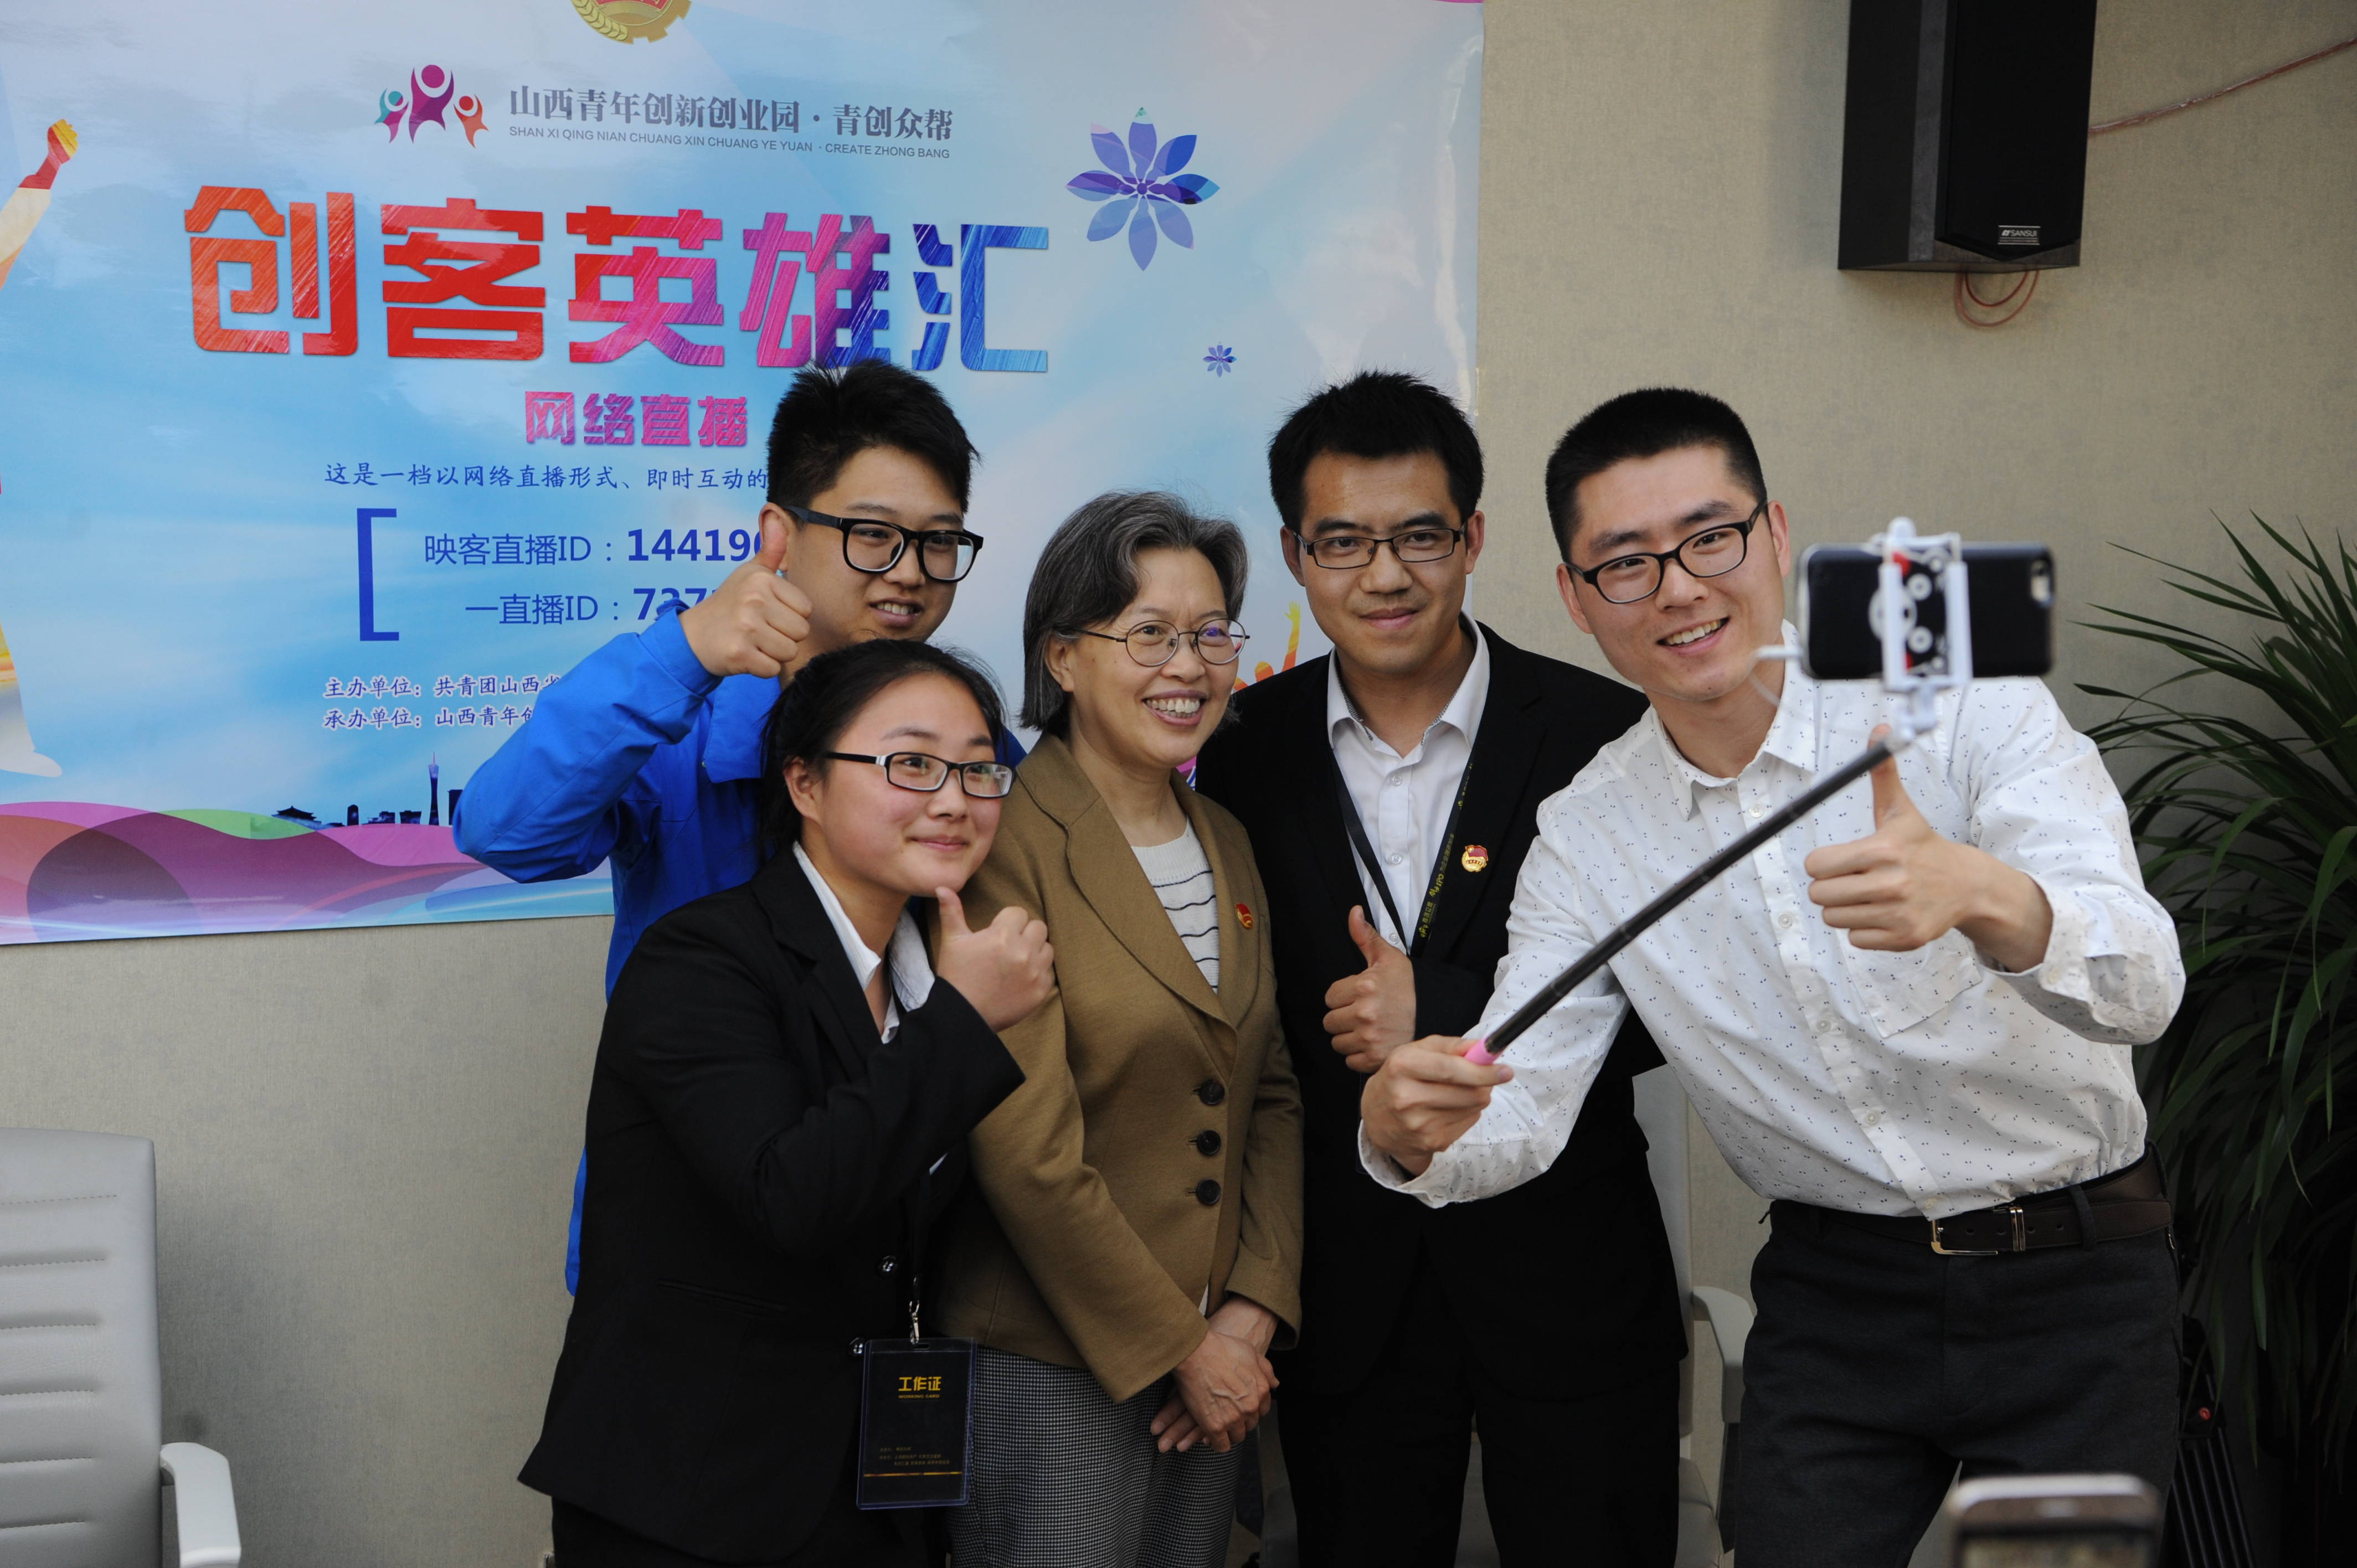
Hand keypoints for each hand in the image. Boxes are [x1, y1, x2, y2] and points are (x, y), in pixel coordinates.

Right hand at [677, 511, 812, 677]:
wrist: (692, 636)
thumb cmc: (729, 604)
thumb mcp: (748, 573)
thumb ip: (770, 550)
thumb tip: (776, 516)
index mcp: (762, 579)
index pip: (806, 609)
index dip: (790, 615)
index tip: (767, 613)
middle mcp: (754, 600)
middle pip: (801, 632)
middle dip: (784, 636)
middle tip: (760, 630)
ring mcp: (746, 627)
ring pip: (790, 652)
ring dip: (774, 653)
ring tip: (753, 642)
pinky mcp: (739, 654)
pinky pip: (773, 669)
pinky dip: (762, 668)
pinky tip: (746, 655)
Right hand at [933, 887, 1053, 1029]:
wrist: (963, 1016)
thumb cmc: (956, 976)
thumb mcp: (952, 942)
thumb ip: (952, 912)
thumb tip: (943, 887)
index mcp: (1002, 935)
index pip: (1018, 913)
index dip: (1007, 922)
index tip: (997, 933)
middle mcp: (1023, 951)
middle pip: (1038, 927)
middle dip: (1024, 933)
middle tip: (1009, 946)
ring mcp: (1034, 972)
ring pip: (1047, 948)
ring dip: (1035, 951)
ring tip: (1017, 961)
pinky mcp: (1041, 990)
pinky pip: (1049, 972)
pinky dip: (1039, 973)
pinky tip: (1021, 978)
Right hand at [1149, 1318, 1276, 1452]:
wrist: (1195, 1352)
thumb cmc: (1220, 1348)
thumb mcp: (1250, 1352)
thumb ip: (1265, 1370)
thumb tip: (1275, 1384)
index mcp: (1261, 1390)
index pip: (1262, 1411)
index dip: (1250, 1409)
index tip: (1240, 1407)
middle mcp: (1251, 1406)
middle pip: (1250, 1425)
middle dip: (1240, 1420)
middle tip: (1226, 1413)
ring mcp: (1234, 1418)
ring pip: (1237, 1437)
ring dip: (1229, 1432)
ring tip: (1218, 1423)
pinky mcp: (1215, 1427)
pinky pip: (1222, 1446)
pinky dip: (1217, 1443)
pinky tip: (1210, 1435)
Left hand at [1323, 906, 1417, 1072]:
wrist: (1437, 1014)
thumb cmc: (1410, 987)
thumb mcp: (1389, 958)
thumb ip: (1366, 937)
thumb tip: (1353, 912)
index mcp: (1364, 986)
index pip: (1330, 996)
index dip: (1343, 996)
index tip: (1360, 997)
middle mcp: (1365, 1013)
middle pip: (1330, 1021)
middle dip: (1344, 1017)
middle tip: (1365, 1014)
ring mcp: (1370, 1038)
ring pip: (1338, 1042)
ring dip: (1350, 1037)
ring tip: (1370, 1029)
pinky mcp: (1375, 1058)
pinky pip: (1350, 1061)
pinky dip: (1360, 1055)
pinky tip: (1375, 1043)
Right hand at [1361, 1036, 1511, 1177]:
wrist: (1377, 1117)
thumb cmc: (1401, 1076)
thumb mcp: (1417, 1051)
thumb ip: (1451, 1046)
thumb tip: (1483, 1048)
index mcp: (1402, 1067)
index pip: (1451, 1070)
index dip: (1482, 1070)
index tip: (1505, 1071)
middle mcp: (1407, 1097)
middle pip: (1469, 1093)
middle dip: (1484, 1084)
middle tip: (1482, 1078)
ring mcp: (1418, 1124)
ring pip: (1473, 1108)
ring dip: (1475, 1097)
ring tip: (1457, 1092)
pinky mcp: (1430, 1143)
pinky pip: (1468, 1123)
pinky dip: (1467, 1113)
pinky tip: (1449, 1108)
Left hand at [1803, 727, 2053, 971]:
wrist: (1966, 885)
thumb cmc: (1922, 846)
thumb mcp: (1901, 810)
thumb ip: (1883, 774)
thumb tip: (1882, 730)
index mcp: (1883, 851)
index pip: (1817, 866)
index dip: (1823, 863)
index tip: (1841, 860)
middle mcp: (1891, 884)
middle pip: (1820, 895)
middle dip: (1830, 886)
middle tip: (1853, 878)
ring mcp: (1899, 914)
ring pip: (1834, 919)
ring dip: (1844, 909)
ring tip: (1868, 894)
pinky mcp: (1905, 938)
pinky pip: (1855, 939)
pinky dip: (1863, 929)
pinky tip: (1882, 913)